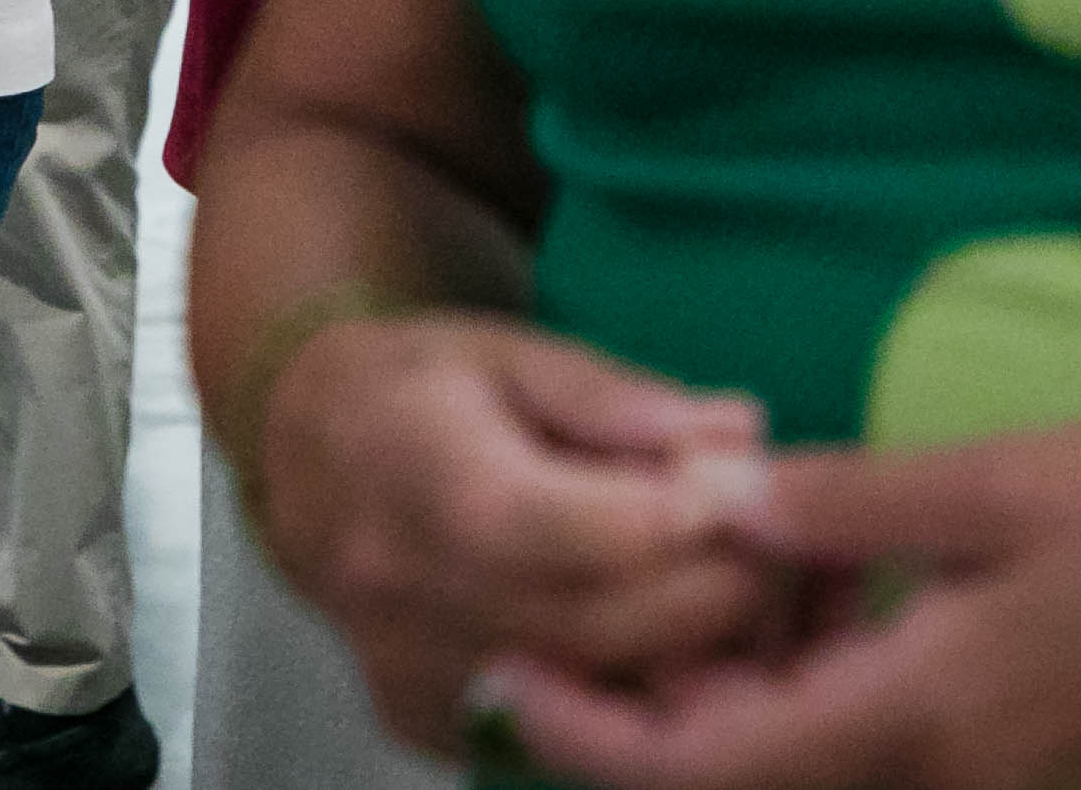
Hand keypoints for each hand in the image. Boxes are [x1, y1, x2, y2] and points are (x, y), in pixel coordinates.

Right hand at [251, 307, 786, 755]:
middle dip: (721, 589)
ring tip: (733, 587)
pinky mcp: (431, 723)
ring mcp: (418, 674)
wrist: (303, 455)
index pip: (596, 532)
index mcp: (433, 482)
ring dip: (691, 652)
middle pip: (611, 626)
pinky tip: (660, 635)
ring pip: (597, 695)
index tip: (759, 485)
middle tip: (777, 543)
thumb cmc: (417, 388)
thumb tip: (737, 432)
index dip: (699, 517)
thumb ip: (619, 398)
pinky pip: (561, 732)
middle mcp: (414, 595)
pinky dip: (627, 691)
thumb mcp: (510, 350)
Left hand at [478, 417, 1080, 789]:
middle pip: (751, 776)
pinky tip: (815, 583)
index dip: (593, 738)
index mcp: (927, 719)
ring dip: (738, 692)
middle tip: (572, 608)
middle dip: (650, 709)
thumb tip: (716, 506)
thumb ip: (855, 508)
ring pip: (814, 763)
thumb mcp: (1010, 482)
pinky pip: (881, 743)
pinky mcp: (1031, 756)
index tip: (506, 675)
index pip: (713, 769)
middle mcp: (950, 777)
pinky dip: (818, 684)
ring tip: (682, 575)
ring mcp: (996, 777)